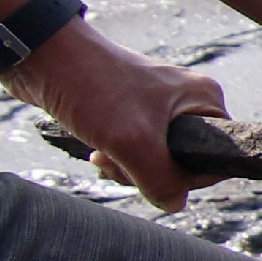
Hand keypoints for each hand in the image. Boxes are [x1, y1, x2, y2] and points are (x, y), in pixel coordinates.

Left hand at [8, 20, 227, 209]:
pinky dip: (115, 157)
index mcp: (203, 98)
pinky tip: (95, 152)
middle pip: (183, 161)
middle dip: (148, 174)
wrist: (44, 56)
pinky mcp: (127, 108)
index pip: (217, 157)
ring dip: (126, 168)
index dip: (187, 178)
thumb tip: (174, 204)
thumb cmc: (93, 87)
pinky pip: (133, 147)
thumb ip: (161, 181)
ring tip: (101, 156)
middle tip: (119, 162)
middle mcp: (185, 99)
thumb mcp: (133, 142)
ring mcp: (155, 103)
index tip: (152, 174)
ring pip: (154, 157)